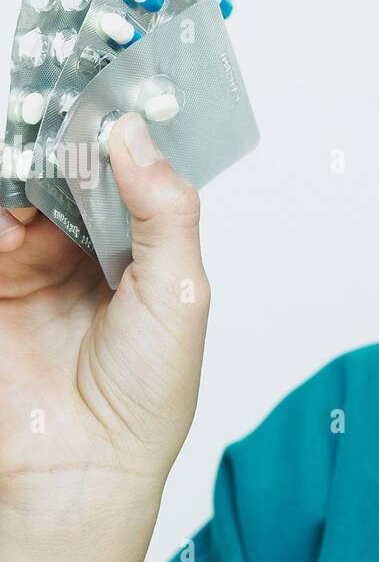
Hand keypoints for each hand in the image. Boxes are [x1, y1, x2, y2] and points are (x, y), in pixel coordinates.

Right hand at [0, 112, 209, 521]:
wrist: (82, 466)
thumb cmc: (147, 395)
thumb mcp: (178, 291)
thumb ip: (163, 208)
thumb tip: (134, 132)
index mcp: (142, 249)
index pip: (125, 171)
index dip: (115, 136)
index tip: (108, 95)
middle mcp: (86, 250)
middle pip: (66, 171)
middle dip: (61, 148)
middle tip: (59, 127)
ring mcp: (34, 265)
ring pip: (21, 190)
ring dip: (23, 177)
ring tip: (33, 192)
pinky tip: (9, 227)